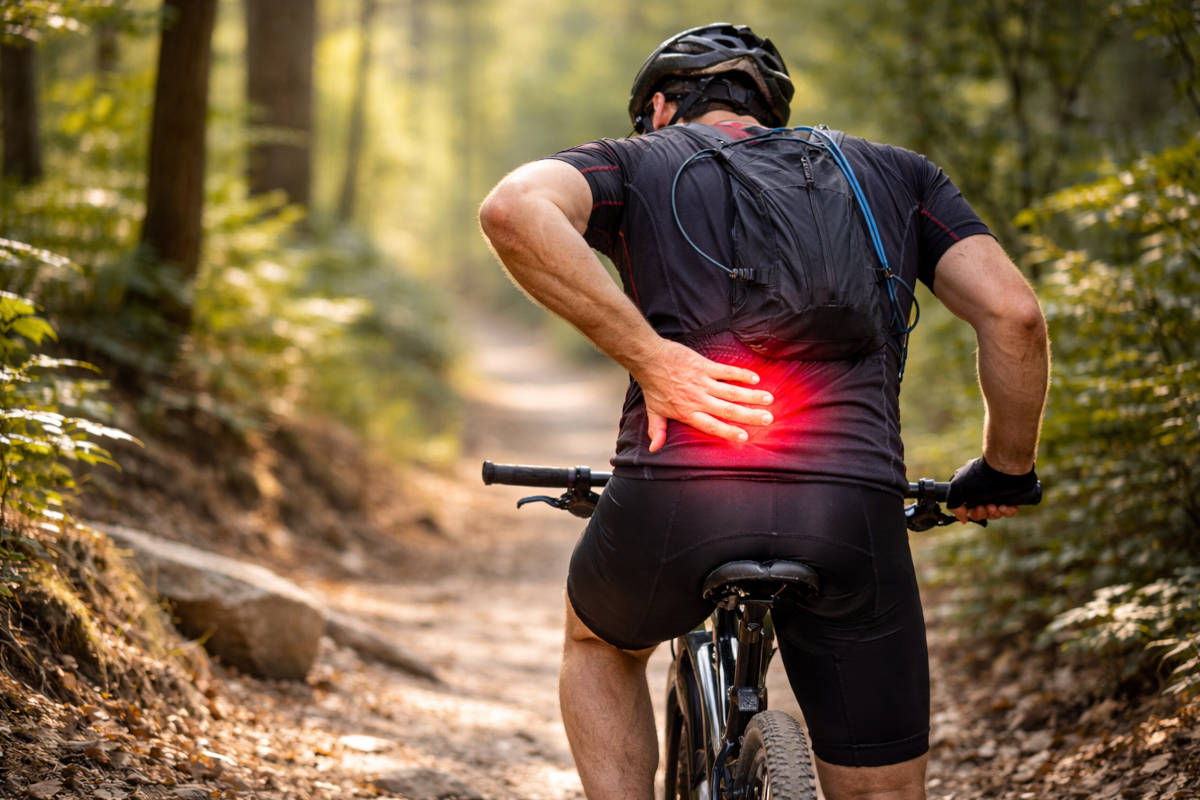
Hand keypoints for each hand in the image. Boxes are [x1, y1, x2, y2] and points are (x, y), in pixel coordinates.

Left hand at [632, 339, 773, 451]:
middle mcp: (698, 399)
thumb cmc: (653, 385)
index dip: (728, 431)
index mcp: (688, 412)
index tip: (745, 437)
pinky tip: (755, 378)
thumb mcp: (653, 411)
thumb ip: (658, 430)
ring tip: (769, 399)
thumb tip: (654, 449)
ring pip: (732, 391)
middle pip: (728, 409)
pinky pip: (727, 371)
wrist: (649, 359)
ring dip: (751, 395)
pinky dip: (741, 374)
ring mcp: (702, 382)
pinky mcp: (705, 366)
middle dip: (749, 415)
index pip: (712, 425)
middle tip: (767, 419)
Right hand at [946, 455, 1037, 523]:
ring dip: (994, 513)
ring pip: (994, 512)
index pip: (965, 505)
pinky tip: (1006, 507)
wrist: (1006, 469)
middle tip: (985, 507)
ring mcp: (995, 492)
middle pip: (980, 511)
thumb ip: (954, 506)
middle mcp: (980, 489)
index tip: (975, 508)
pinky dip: (1007, 512)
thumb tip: (963, 519)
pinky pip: (1008, 510)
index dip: (970, 511)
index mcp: (967, 486)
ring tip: (996, 507)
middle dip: (983, 513)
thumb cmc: (981, 478)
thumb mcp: (957, 490)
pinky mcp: (1010, 495)